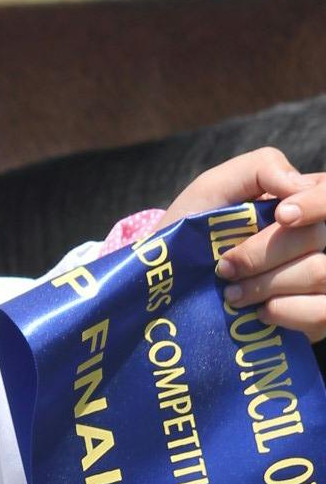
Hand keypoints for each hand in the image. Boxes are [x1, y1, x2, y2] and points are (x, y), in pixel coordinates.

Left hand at [160, 147, 325, 335]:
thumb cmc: (195, 229)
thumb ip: (260, 169)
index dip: (318, 203)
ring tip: (231, 292)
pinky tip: (259, 312)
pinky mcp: (318, 314)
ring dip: (266, 285)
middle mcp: (319, 239)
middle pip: (316, 237)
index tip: (281, 215)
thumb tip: (299, 186)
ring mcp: (322, 278)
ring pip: (320, 274)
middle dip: (261, 254)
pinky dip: (286, 313)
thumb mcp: (216, 188)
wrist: (172, 283)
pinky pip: (322, 313)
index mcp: (304, 201)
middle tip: (224, 266)